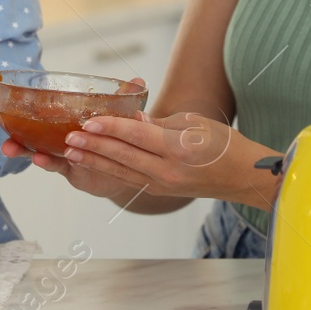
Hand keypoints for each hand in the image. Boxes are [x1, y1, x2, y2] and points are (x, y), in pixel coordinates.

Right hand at [0, 105, 137, 200]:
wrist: (127, 171)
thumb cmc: (116, 140)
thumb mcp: (120, 118)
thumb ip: (124, 101)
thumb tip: (139, 80)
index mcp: (61, 122)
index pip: (31, 112)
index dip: (8, 107)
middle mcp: (56, 138)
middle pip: (24, 130)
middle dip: (3, 124)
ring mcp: (62, 155)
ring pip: (35, 150)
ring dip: (21, 148)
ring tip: (9, 147)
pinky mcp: (72, 171)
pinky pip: (56, 166)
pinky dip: (47, 161)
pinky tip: (39, 158)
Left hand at [2, 105, 270, 208]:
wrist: (242, 177)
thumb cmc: (223, 144)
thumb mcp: (193, 123)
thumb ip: (158, 123)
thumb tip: (132, 119)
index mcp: (177, 149)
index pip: (137, 135)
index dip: (111, 127)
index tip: (88, 120)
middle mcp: (167, 170)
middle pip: (122, 156)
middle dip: (93, 145)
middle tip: (68, 136)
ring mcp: (162, 184)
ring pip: (121, 170)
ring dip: (94, 160)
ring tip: (70, 151)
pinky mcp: (159, 190)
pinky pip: (129, 178)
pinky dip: (109, 169)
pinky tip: (92, 162)